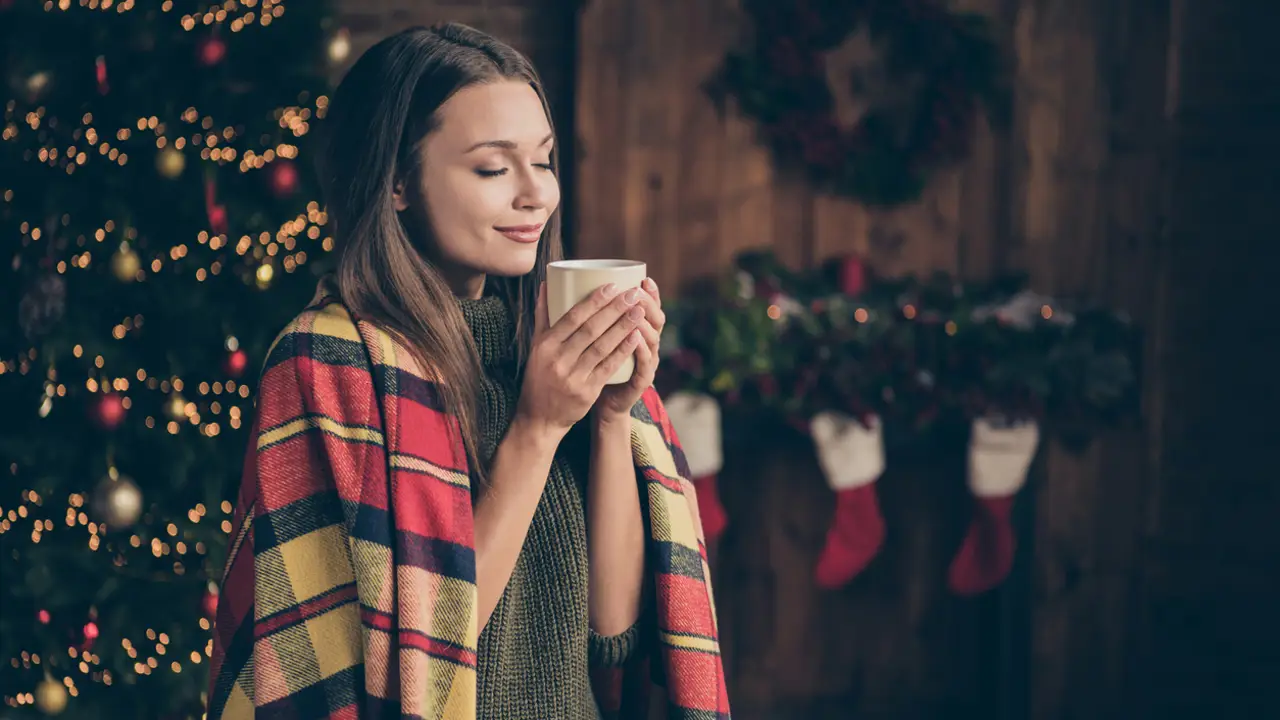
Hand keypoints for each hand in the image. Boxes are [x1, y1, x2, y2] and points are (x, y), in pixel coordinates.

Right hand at [514, 281, 645, 439]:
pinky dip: (622, 351)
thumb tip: (547, 283)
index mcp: (545, 345)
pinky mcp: (587, 392)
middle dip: (614, 310)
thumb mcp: (536, 347)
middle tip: (633, 294)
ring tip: (639, 312)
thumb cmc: (540, 376)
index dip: (594, 301)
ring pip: (602, 347)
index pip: (572, 317)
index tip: (612, 286)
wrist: (540, 419)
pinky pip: (608, 367)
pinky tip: (635, 338)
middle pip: (590, 329)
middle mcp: (558, 359)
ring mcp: (573, 377)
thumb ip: (543, 316)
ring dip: (623, 327)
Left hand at [596, 277, 663, 422]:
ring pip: (652, 338)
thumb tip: (550, 288)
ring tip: (634, 308)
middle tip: (635, 290)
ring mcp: (648, 362)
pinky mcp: (643, 380)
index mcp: (639, 331)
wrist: (603, 406)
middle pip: (655, 319)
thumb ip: (583, 319)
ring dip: (643, 323)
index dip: (652, 293)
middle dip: (646, 303)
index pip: (652, 308)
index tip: (644, 278)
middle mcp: (647, 344)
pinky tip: (634, 337)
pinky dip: (639, 350)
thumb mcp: (593, 341)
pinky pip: (645, 363)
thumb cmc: (593, 369)